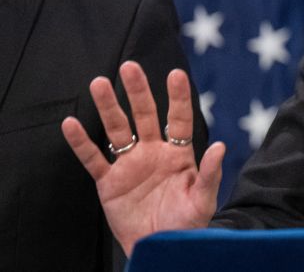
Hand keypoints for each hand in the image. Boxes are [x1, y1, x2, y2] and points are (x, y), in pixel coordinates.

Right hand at [62, 61, 224, 255]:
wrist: (160, 247)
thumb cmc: (186, 224)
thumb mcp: (202, 200)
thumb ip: (210, 174)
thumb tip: (221, 146)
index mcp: (178, 153)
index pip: (178, 119)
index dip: (177, 97)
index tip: (175, 74)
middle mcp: (153, 152)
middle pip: (144, 115)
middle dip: (138, 91)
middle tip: (130, 67)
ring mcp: (129, 165)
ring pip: (117, 129)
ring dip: (108, 107)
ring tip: (99, 83)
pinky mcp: (109, 182)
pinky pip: (93, 158)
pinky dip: (81, 142)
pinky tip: (71, 123)